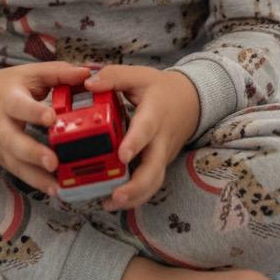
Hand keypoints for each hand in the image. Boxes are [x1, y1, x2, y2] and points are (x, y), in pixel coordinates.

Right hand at [0, 61, 92, 196]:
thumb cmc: (8, 86)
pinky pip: (20, 173)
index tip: (52, 118)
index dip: (34, 112)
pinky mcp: (4, 159)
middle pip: (13, 141)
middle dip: (33, 153)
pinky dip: (36, 182)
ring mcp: (1, 146)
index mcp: (9, 99)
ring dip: (36, 177)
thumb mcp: (30, 74)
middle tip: (53, 162)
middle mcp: (2, 125)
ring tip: (57, 185)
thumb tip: (87, 73)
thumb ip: (58, 73)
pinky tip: (54, 189)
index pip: (20, 106)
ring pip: (15, 163)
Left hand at [84, 66, 199, 210]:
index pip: (146, 129)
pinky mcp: (159, 164)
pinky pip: (150, 184)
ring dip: (135, 196)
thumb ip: (113, 77)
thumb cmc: (161, 89)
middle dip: (136, 185)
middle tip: (116, 195)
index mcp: (154, 114)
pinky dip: (135, 196)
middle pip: (154, 168)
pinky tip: (113, 202)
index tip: (122, 156)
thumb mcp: (139, 75)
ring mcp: (162, 155)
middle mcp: (160, 139)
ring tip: (110, 203)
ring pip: (154, 182)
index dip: (135, 143)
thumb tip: (88, 84)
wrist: (190, 102)